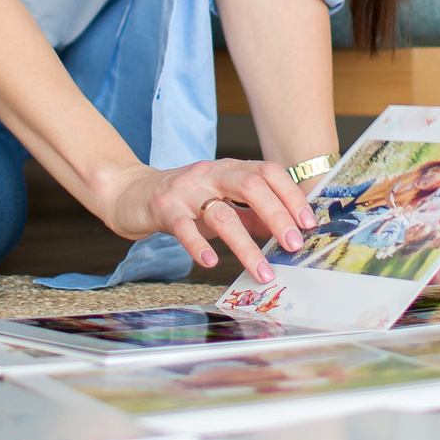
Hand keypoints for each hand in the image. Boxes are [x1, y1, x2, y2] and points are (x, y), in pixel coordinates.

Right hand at [101, 160, 315, 280]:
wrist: (132, 193)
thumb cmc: (184, 201)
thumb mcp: (222, 204)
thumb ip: (252, 216)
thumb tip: (288, 233)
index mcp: (229, 168)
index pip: (268, 172)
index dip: (291, 195)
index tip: (308, 223)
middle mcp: (210, 172)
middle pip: (251, 186)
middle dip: (277, 216)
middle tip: (294, 246)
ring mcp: (186, 189)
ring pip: (221, 214)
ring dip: (246, 246)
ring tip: (263, 271)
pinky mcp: (163, 208)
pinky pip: (184, 227)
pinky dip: (199, 245)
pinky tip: (211, 262)